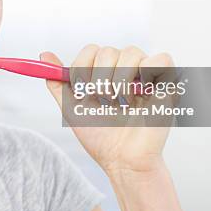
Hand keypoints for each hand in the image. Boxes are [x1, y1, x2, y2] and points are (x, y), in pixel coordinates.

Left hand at [40, 45, 176, 173]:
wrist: (122, 159)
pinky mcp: (167, 82)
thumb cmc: (101, 136)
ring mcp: (145, 74)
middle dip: (99, 77)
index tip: (82, 91)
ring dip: (120, 78)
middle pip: (107, 50)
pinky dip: (149, 71)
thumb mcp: (71, 108)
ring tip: (120, 101)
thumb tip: (44, 54)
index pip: (91, 51)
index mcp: (104, 72)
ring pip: (131, 51)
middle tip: (102, 99)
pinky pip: (161, 58)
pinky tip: (141, 93)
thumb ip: (58, 83)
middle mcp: (124, 69)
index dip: (83, 68)